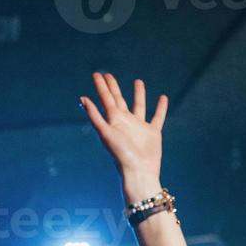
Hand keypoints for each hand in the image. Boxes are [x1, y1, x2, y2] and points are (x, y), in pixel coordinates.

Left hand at [79, 71, 167, 203]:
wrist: (138, 171)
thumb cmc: (120, 154)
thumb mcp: (105, 132)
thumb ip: (95, 115)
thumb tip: (82, 98)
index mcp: (114, 120)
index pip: (106, 99)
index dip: (101, 86)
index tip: (97, 74)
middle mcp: (125, 122)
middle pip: (118, 100)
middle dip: (113, 87)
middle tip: (109, 75)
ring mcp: (139, 127)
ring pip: (139, 106)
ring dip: (138, 94)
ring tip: (138, 81)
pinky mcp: (153, 133)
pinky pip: (157, 117)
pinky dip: (161, 108)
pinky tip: (163, 98)